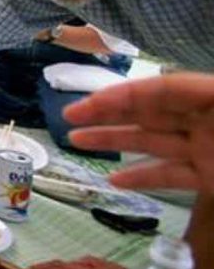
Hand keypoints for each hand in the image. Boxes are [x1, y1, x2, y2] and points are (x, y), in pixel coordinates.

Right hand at [64, 73, 213, 192]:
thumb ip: (202, 92)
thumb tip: (167, 88)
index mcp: (210, 97)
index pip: (158, 90)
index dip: (122, 94)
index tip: (86, 104)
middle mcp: (201, 120)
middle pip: (147, 112)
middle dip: (106, 112)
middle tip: (69, 116)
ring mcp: (204, 150)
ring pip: (151, 142)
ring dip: (112, 140)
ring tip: (76, 140)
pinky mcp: (208, 178)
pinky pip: (170, 176)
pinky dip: (142, 178)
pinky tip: (114, 180)